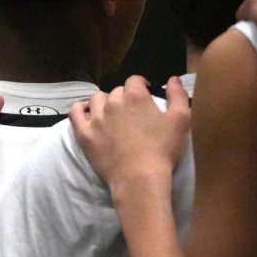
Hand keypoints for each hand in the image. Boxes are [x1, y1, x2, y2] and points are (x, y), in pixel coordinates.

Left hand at [71, 75, 188, 190]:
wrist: (139, 177)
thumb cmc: (163, 149)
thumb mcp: (181, 120)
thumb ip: (178, 95)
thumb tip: (173, 78)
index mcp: (135, 96)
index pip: (134, 80)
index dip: (141, 85)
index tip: (146, 93)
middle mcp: (113, 102)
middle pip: (116, 91)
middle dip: (124, 97)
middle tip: (131, 111)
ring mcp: (96, 118)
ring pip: (96, 99)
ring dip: (104, 101)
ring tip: (111, 112)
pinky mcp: (84, 133)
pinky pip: (75, 113)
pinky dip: (79, 109)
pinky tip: (86, 112)